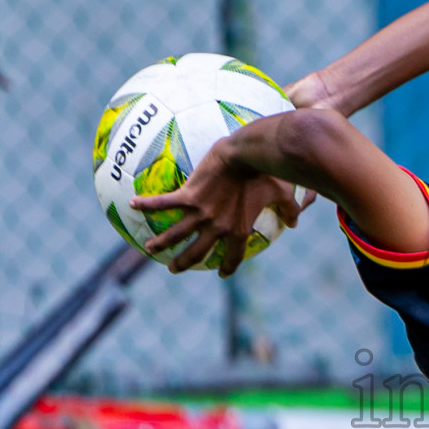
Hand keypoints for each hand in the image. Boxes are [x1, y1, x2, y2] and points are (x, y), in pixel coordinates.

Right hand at [131, 142, 315, 276]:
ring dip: (161, 244)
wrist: (248, 154)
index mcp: (238, 230)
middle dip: (184, 263)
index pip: (232, 257)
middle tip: (174, 269)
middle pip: (197, 253)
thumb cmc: (268, 172)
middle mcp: (217, 227)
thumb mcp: (283, 193)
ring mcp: (201, 213)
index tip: (221, 273)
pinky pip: (163, 203)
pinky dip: (147, 204)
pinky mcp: (188, 195)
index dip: (227, 267)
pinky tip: (132, 204)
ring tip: (150, 249)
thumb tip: (296, 223)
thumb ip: (289, 210)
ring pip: (176, 235)